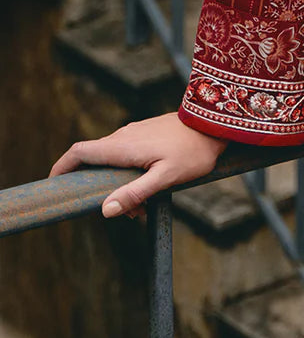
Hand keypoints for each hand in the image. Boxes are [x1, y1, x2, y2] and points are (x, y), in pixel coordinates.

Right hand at [48, 112, 228, 218]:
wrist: (215, 124)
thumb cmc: (193, 151)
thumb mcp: (165, 178)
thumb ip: (135, 193)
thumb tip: (104, 211)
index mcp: (122, 146)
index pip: (79, 152)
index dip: (61, 167)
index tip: (53, 185)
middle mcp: (123, 137)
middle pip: (96, 163)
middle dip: (102, 190)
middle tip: (128, 213)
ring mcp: (134, 134)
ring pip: (114, 162)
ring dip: (121, 187)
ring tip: (145, 208)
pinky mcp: (146, 135)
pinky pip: (128, 157)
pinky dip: (131, 177)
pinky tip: (152, 193)